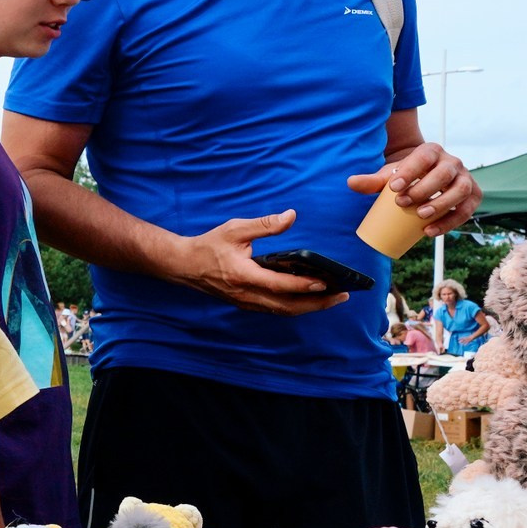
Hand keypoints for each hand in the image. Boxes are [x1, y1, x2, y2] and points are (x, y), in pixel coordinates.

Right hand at [170, 210, 349, 315]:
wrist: (184, 265)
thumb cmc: (209, 245)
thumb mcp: (235, 229)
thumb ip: (265, 224)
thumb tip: (291, 216)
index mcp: (244, 276)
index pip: (281, 285)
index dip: (305, 286)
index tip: (326, 283)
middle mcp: (247, 295)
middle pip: (289, 306)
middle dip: (318, 303)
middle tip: (341, 296)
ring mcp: (247, 302)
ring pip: (284, 311)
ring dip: (309, 307)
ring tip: (331, 299)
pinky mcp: (246, 304)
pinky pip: (276, 309)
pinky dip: (295, 306)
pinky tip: (308, 299)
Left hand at [350, 142, 479, 233]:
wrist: (426, 179)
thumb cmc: (406, 176)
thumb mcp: (389, 175)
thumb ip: (371, 180)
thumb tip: (350, 183)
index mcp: (431, 151)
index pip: (423, 157)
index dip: (410, 171)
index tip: (393, 188)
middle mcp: (452, 162)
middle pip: (443, 174)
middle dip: (424, 189)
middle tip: (403, 204)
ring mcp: (465, 178)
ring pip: (460, 190)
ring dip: (442, 204)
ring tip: (421, 217)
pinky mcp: (473, 196)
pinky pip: (466, 209)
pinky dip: (450, 222)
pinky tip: (430, 231)